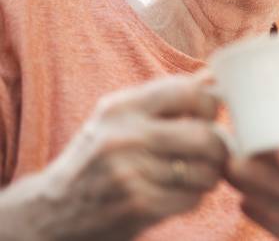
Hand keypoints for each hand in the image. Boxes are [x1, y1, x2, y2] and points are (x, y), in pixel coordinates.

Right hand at [0, 73, 227, 240]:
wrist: (50, 211)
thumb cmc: (96, 158)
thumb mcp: (119, 119)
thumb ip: (165, 99)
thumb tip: (212, 76)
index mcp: (122, 107)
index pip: (190, 92)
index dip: (210, 106)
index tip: (207, 118)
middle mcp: (124, 136)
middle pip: (206, 136)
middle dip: (218, 148)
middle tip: (212, 155)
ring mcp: (130, 173)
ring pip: (204, 171)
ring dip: (208, 177)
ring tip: (193, 176)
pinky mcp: (137, 206)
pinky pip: (192, 198)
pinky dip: (192, 198)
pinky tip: (176, 195)